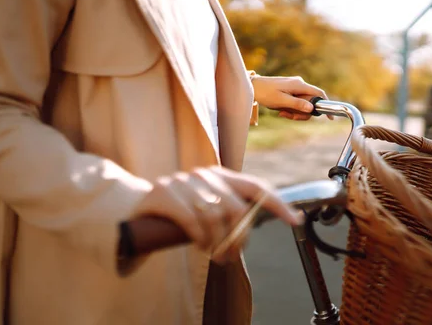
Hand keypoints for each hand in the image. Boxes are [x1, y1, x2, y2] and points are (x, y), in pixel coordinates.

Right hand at [133, 166, 300, 262]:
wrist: (137, 206)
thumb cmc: (181, 212)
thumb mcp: (208, 208)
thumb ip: (230, 211)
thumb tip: (252, 227)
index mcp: (221, 175)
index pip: (256, 187)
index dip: (277, 203)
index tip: (294, 220)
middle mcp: (205, 174)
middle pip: (236, 208)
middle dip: (239, 238)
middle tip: (231, 255)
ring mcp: (183, 180)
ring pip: (214, 217)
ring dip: (217, 243)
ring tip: (213, 253)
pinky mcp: (163, 192)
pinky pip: (191, 220)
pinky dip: (200, 238)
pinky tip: (200, 246)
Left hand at [251, 75, 328, 120]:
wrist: (253, 87)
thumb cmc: (265, 93)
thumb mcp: (281, 101)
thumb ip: (297, 104)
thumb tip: (311, 108)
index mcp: (299, 85)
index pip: (319, 93)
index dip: (326, 105)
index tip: (329, 117)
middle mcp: (300, 84)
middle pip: (311, 102)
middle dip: (302, 113)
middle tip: (290, 117)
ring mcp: (295, 87)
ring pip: (303, 104)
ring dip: (295, 112)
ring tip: (282, 113)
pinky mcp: (291, 91)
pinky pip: (297, 102)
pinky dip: (291, 109)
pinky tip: (281, 110)